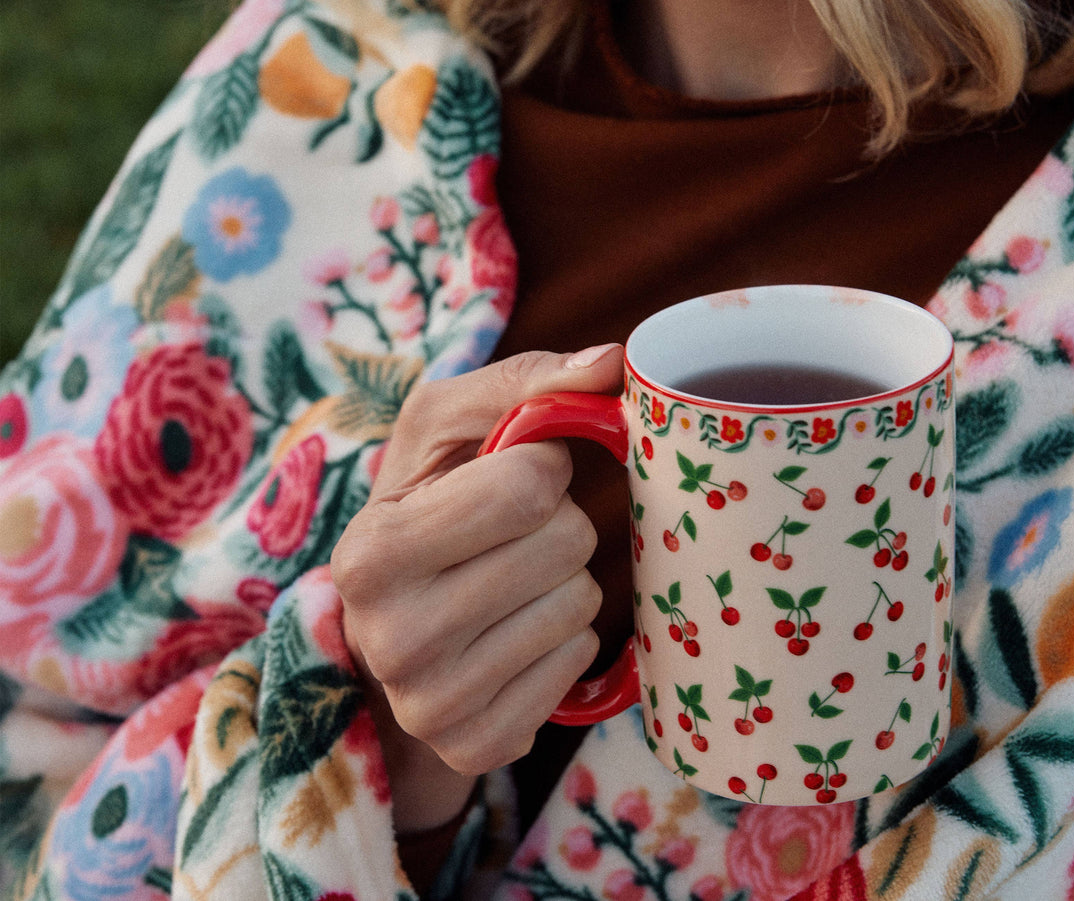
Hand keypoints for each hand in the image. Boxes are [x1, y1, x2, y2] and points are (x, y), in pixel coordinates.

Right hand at [330, 344, 622, 830]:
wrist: (389, 628)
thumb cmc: (425, 509)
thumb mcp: (445, 431)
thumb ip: (524, 383)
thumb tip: (613, 362)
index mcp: (373, 550)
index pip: (527, 485)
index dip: (540, 466)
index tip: (512, 478)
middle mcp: (392, 637)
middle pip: (564, 545)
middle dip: (555, 524)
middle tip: (510, 538)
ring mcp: (432, 705)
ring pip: (580, 605)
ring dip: (561, 580)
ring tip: (508, 584)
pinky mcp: (478, 744)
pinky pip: (579, 662)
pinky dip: (563, 638)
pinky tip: (515, 634)